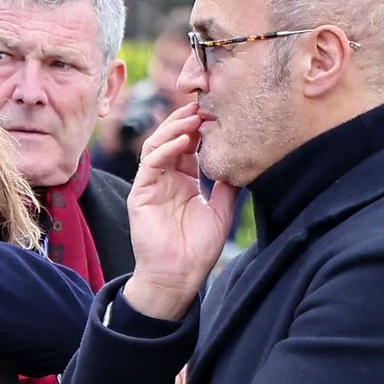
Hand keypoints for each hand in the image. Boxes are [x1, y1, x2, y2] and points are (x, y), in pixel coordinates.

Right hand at [122, 103, 237, 319]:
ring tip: (194, 117)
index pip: (189, 145)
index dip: (202, 128)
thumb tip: (242, 160)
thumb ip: (227, 185)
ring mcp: (151, 185)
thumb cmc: (198, 249)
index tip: (220, 113)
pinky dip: (164, 150)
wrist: (179, 277)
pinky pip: (149, 165)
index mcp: (183, 180)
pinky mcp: (140, 194)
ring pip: (157, 145)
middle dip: (187, 120)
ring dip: (174, 128)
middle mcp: (166, 178)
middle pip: (172, 138)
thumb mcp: (222, 210)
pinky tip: (181, 141)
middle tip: (206, 106)